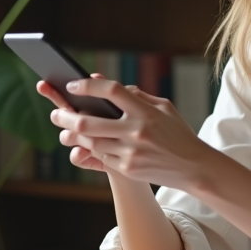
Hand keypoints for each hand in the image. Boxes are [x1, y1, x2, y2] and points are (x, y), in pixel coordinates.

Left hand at [48, 77, 217, 190]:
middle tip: (56, 111)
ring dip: (72, 135)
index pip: (112, 91)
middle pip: (89, 122)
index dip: (89, 86)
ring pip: (90, 142)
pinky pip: (101, 156)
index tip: (73, 85)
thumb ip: (135, 94)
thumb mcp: (163, 107)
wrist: (193, 167)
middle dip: (66, 116)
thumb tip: (101, 81)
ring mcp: (131, 152)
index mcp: (146, 111)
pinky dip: (91, 149)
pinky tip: (84, 143)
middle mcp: (136, 131)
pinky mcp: (128, 168)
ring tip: (63, 128)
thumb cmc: (178, 133)